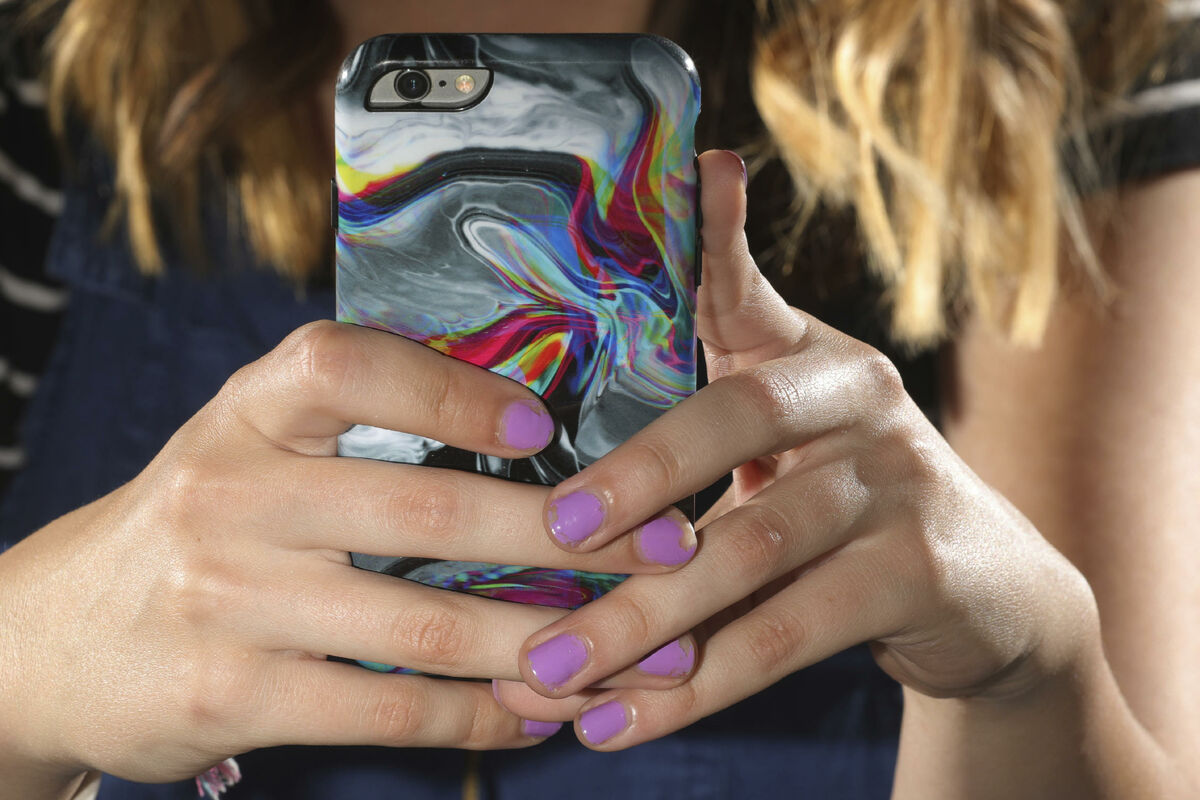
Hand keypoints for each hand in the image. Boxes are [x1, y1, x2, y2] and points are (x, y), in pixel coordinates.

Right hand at [0, 321, 689, 786]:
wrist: (57, 638)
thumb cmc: (202, 525)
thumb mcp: (252, 450)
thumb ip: (357, 430)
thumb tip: (530, 427)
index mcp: (248, 412)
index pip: (347, 366)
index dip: (454, 389)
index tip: (547, 423)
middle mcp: (232, 492)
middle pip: (425, 511)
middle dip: (569, 536)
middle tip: (669, 550)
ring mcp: (229, 599)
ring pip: (426, 625)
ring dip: (552, 643)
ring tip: (643, 651)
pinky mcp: (231, 695)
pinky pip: (389, 712)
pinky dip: (483, 716)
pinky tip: (545, 711)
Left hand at [494, 150, 1098, 747]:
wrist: (987, 594)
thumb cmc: (847, 506)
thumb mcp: (787, 447)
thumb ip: (704, 417)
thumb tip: (583, 426)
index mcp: (807, 359)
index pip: (745, 286)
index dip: (713, 234)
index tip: (688, 178)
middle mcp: (857, 399)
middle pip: (735, 421)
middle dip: (634, 482)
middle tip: (547, 537)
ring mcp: (899, 480)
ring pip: (754, 544)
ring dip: (642, 618)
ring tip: (553, 673)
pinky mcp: (922, 571)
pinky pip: (791, 632)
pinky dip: (700, 686)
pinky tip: (624, 722)